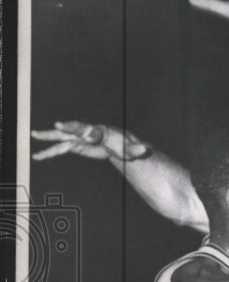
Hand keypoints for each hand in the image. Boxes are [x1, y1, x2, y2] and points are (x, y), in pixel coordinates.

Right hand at [31, 121, 149, 161]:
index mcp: (101, 132)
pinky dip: (50, 152)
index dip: (73, 128)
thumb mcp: (134, 150)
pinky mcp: (77, 146)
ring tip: (32, 138)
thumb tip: (144, 150)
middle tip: (52, 127)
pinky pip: (62, 149)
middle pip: (73, 130)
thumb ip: (137, 150)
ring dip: (48, 139)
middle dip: (63, 129)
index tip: (60, 125)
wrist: (122, 145)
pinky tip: (39, 156)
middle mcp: (89, 133)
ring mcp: (81, 139)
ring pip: (63, 139)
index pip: (86, 129)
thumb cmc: (127, 146)